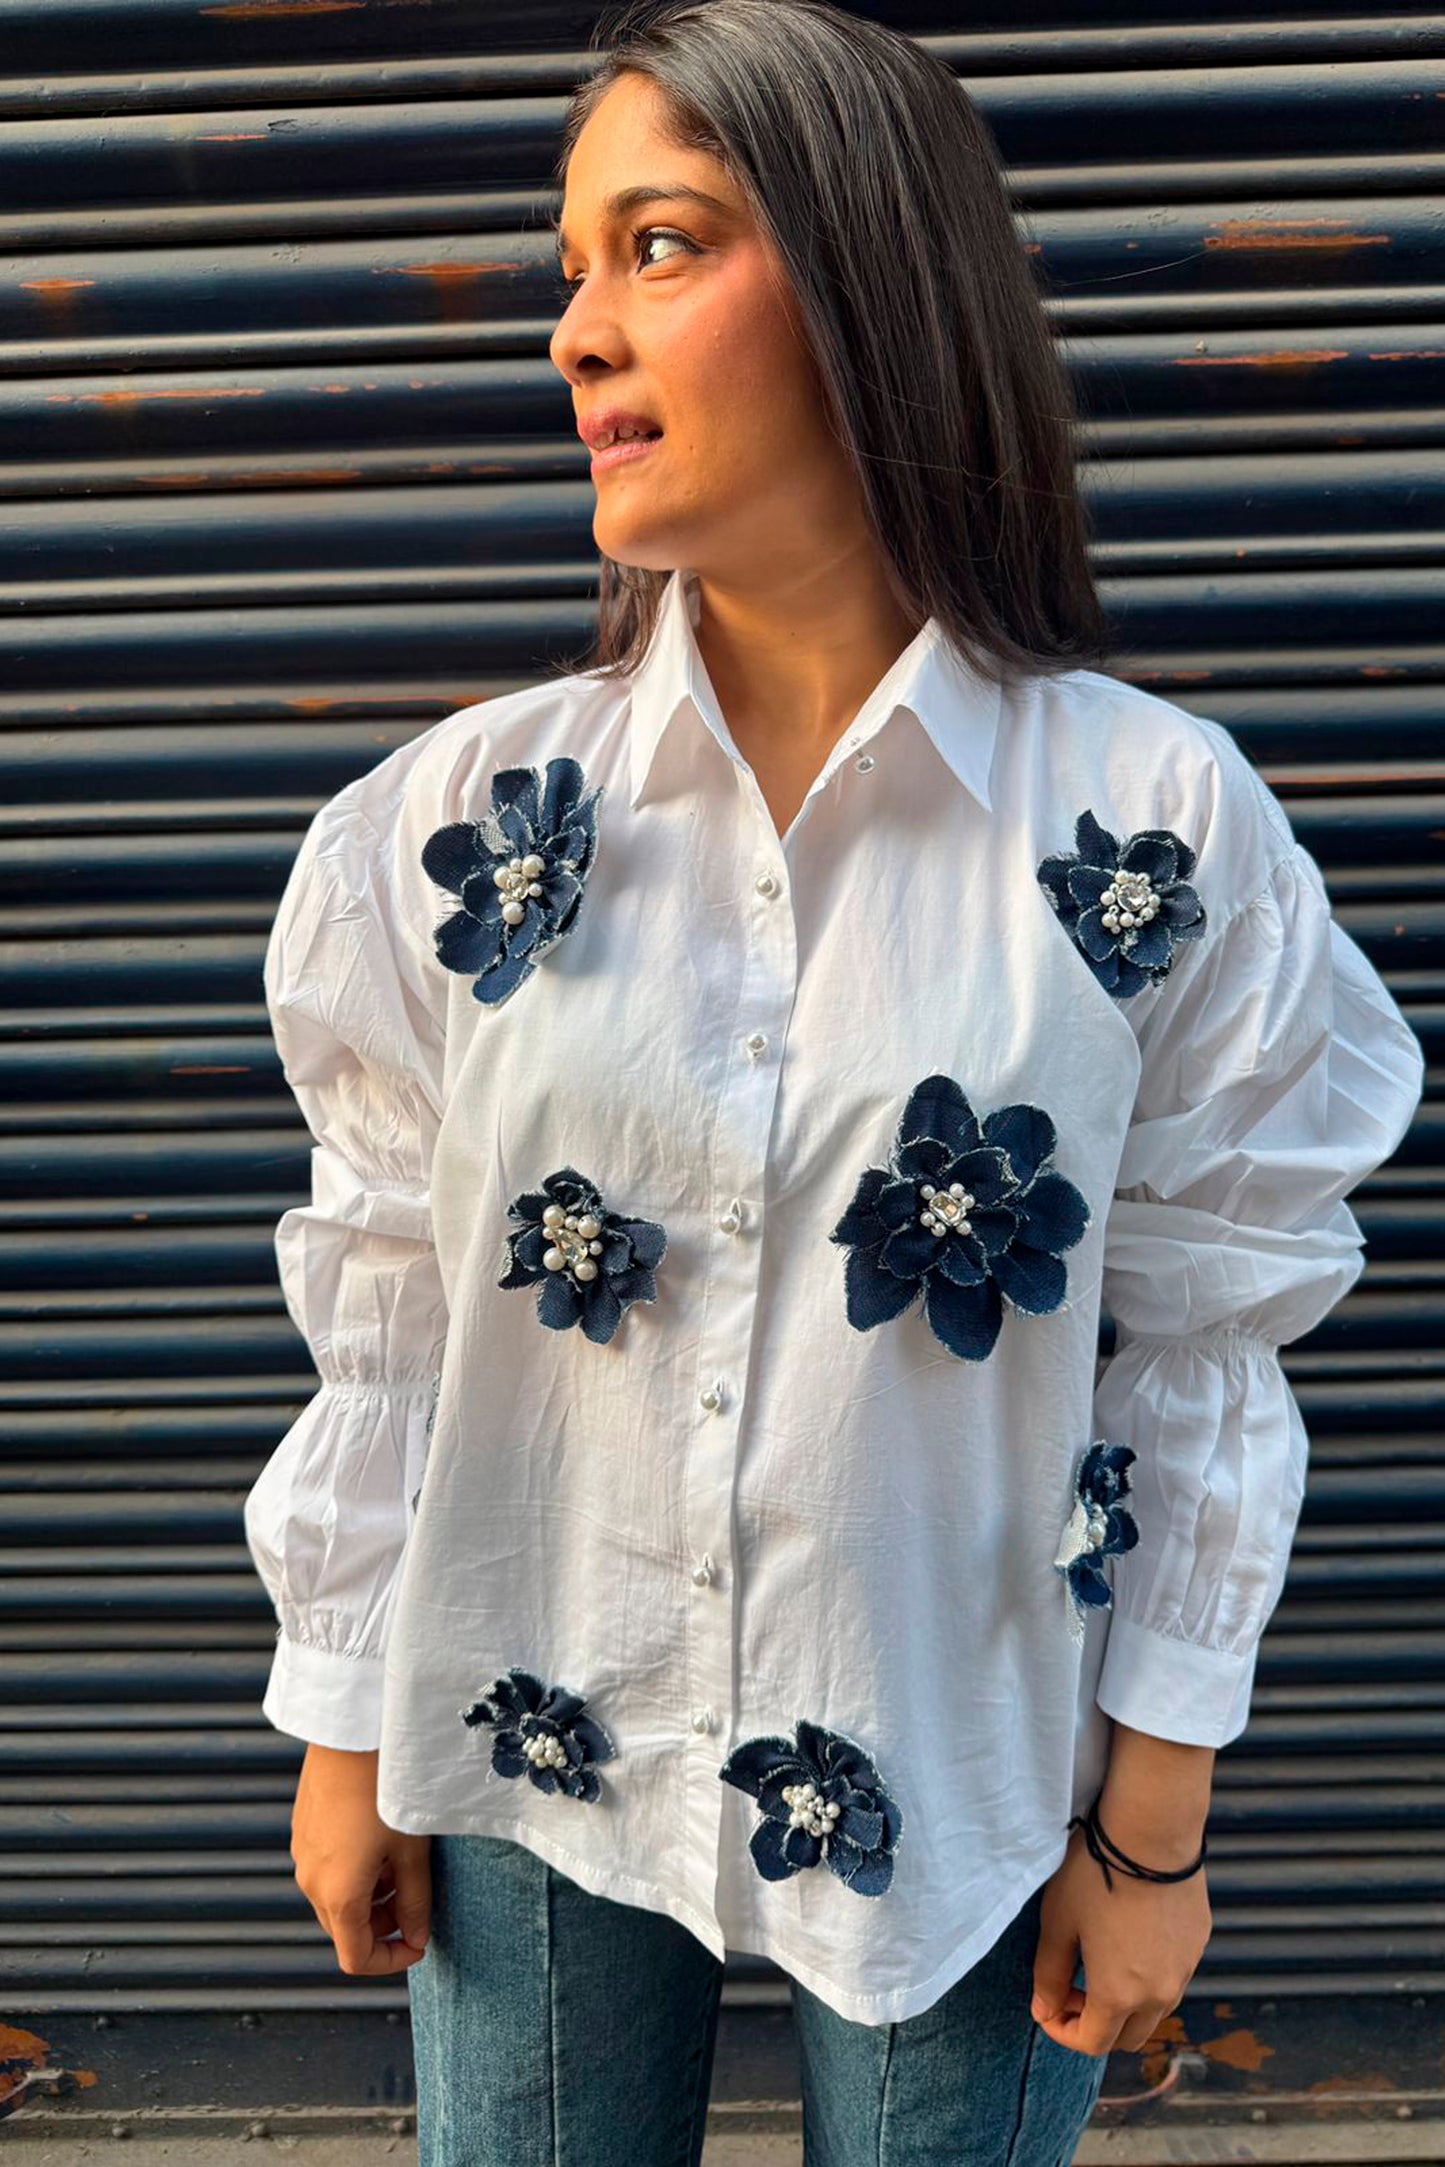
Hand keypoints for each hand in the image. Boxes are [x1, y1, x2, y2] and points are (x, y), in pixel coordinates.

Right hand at [291, 1742, 432, 1975]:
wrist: (352, 1733)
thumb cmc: (386, 1792)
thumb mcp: (412, 1851)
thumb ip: (416, 1902)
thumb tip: (417, 1937)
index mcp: (337, 1896)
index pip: (356, 1959)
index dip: (391, 1961)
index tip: (419, 1943)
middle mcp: (311, 1882)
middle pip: (345, 1929)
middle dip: (381, 1926)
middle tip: (414, 1899)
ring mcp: (302, 1854)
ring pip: (334, 1898)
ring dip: (368, 1897)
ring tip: (400, 1862)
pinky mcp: (303, 1829)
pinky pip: (326, 1869)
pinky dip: (352, 1872)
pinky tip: (379, 1839)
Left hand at [1029, 1818, 1210, 2057]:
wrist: (1150, 1833)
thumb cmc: (1095, 1875)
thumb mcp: (1058, 1923)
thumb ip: (1048, 1975)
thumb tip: (1043, 2011)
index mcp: (1119, 1995)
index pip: (1093, 2044)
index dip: (1064, 2032)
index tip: (1049, 2008)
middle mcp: (1158, 1994)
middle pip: (1128, 2037)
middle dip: (1096, 2024)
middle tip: (1073, 1986)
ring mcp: (1184, 1970)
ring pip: (1154, 2011)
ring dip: (1126, 2005)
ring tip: (1102, 1962)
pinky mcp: (1198, 1944)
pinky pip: (1173, 1978)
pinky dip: (1150, 1976)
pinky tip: (1132, 1938)